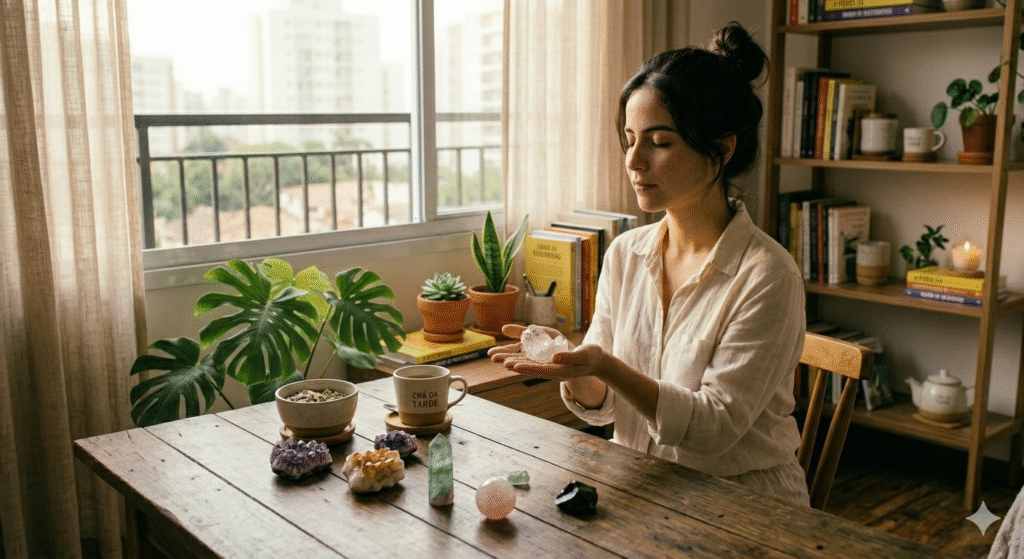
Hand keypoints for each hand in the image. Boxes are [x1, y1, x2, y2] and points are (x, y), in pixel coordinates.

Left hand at [487, 324, 602, 380]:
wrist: (595, 360)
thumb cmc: (591, 357)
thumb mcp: (583, 355)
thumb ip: (569, 356)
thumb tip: (554, 357)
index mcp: (560, 371)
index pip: (540, 370)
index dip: (526, 368)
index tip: (513, 365)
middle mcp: (551, 370)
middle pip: (528, 367)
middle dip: (512, 363)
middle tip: (494, 358)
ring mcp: (549, 366)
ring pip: (527, 363)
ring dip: (511, 359)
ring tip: (495, 357)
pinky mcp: (548, 361)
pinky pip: (531, 359)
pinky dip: (520, 356)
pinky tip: (509, 355)